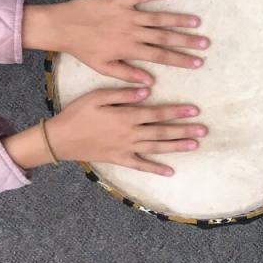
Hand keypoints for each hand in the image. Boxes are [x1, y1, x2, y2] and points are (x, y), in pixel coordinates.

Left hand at [23, 0, 207, 85]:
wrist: (61, 26)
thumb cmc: (82, 49)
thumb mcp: (103, 67)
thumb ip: (127, 73)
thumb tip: (150, 82)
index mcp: (129, 49)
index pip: (160, 56)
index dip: (180, 59)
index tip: (197, 62)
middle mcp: (132, 31)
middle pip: (165, 37)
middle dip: (187, 41)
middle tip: (205, 43)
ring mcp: (127, 14)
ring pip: (158, 17)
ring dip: (178, 19)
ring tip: (196, 21)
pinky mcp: (120, 0)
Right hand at [45, 86, 205, 173]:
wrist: (59, 139)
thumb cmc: (77, 114)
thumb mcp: (97, 96)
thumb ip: (123, 93)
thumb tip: (147, 90)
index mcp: (126, 116)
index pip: (157, 113)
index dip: (177, 112)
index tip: (194, 110)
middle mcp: (130, 133)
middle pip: (162, 131)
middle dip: (184, 130)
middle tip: (204, 129)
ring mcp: (126, 148)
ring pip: (156, 148)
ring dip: (177, 146)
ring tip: (195, 144)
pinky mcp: (119, 159)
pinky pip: (140, 165)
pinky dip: (155, 169)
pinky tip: (170, 171)